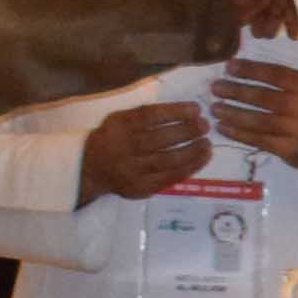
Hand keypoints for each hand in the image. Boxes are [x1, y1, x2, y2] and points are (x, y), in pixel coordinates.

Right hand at [79, 99, 215, 202]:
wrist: (90, 171)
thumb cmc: (112, 139)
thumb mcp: (118, 119)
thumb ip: (143, 114)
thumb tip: (184, 109)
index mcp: (118, 127)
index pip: (149, 116)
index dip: (175, 112)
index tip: (196, 109)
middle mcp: (123, 149)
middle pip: (160, 139)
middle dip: (187, 131)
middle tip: (204, 126)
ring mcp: (132, 171)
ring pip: (167, 161)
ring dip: (193, 151)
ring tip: (207, 143)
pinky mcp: (141, 188)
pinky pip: (170, 178)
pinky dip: (190, 167)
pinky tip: (203, 158)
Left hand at [206, 60, 297, 174]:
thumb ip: (284, 81)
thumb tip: (243, 70)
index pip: (276, 74)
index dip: (251, 69)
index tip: (229, 67)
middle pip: (263, 96)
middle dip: (236, 91)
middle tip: (215, 88)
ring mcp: (297, 129)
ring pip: (258, 120)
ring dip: (232, 113)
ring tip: (215, 108)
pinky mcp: (289, 149)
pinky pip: (258, 139)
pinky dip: (238, 133)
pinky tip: (224, 127)